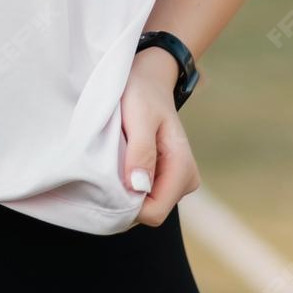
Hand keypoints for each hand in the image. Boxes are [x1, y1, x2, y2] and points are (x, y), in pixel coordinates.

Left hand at [119, 49, 200, 226]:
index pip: (154, 212)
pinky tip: (120, 162)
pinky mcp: (164, 178)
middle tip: (109, 165)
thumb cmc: (142, 93)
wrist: (148, 79)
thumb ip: (141, 152)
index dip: (128, 205)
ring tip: (116, 158)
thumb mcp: (140, 117)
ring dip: (124, 189)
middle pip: (149, 212)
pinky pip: (142, 195)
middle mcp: (184, 181)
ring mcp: (175, 181)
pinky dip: (126, 184)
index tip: (108, 181)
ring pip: (144, 206)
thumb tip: (138, 187)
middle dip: (125, 198)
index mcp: (183, 168)